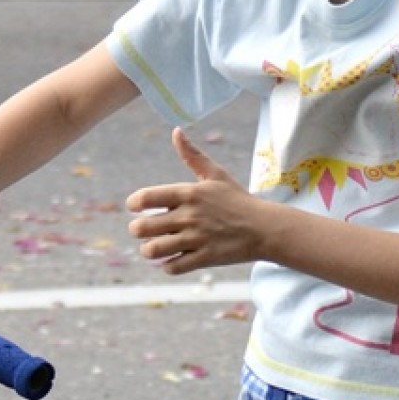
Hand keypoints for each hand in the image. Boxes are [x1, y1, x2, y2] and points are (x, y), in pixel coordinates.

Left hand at [125, 127, 263, 274]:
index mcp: (188, 193)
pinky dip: (168, 265)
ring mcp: (197, 239)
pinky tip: (172, 259)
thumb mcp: (216, 174)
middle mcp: (189, 216)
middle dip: (137, 230)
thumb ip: (192, 155)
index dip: (133, 204)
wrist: (265, 228)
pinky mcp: (204, 258)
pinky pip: (173, 267)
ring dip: (149, 251)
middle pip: (142, 228)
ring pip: (153, 250)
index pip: (145, 197)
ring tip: (154, 248)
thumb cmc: (237, 200)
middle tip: (144, 231)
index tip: (135, 208)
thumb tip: (175, 131)